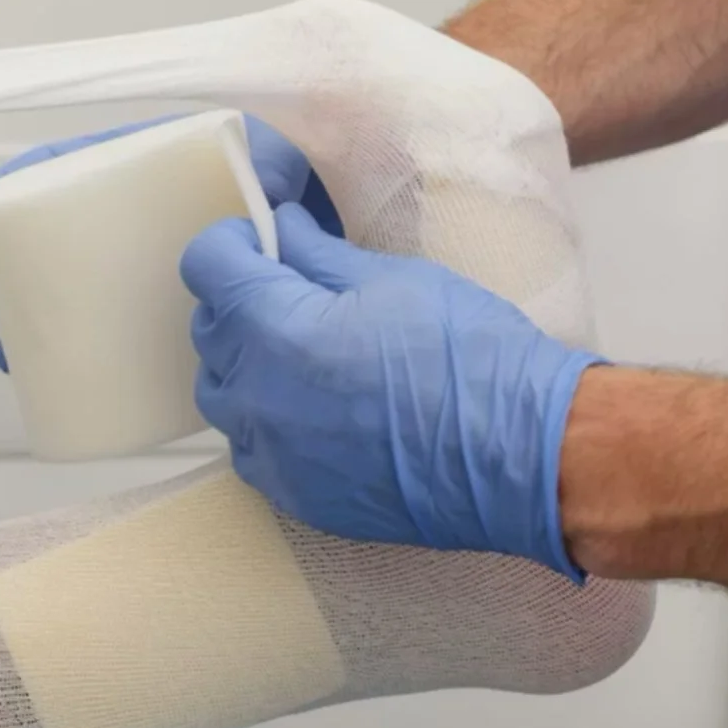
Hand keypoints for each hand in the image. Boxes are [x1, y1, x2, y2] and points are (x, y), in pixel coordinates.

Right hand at [0, 115, 340, 371]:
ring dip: (36, 319)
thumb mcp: (279, 169)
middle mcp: (151, 222)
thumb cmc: (312, 197)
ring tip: (9, 351)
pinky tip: (58, 384)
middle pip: (65, 238)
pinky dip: (84, 360)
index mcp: (159, 171)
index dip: (16, 191)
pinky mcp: (184, 318)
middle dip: (14, 267)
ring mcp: (162, 273)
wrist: (349, 246)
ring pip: (82, 294)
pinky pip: (119, 340)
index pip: (74, 169)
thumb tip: (237, 222)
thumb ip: (260, 177)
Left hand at [183, 203, 604, 581]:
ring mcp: (271, 454)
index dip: (233, 240)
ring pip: (223, 394)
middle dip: (240, 299)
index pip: (207, 265)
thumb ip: (317, 254)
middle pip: (209, 331)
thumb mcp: (392, 279)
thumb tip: (280, 230)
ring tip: (303, 349)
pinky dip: (267, 419)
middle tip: (292, 286)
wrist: (520, 456)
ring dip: (247, 362)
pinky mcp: (293, 496)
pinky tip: (314, 406)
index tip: (259, 235)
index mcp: (276, 329)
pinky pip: (251, 448)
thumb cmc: (469, 358)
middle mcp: (256, 397)